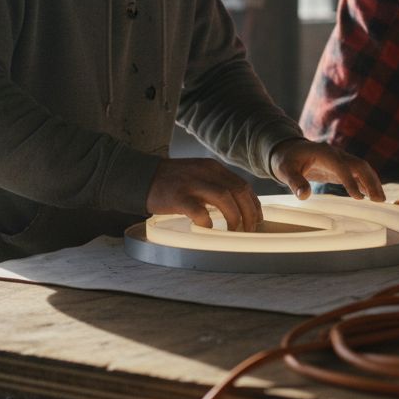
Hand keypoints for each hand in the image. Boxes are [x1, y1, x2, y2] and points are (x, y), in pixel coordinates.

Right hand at [145, 158, 261, 231]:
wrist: (141, 177)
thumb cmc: (171, 181)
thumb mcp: (197, 174)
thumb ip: (215, 184)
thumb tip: (236, 205)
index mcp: (212, 167)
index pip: (242, 185)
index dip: (253, 204)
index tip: (257, 218)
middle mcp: (205, 172)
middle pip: (238, 191)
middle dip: (248, 213)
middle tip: (248, 229)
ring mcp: (192, 183)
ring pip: (224, 199)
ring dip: (234, 218)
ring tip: (233, 231)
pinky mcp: (178, 197)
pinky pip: (199, 212)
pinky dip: (207, 223)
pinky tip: (207, 229)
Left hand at [268, 138, 385, 201]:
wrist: (288, 150)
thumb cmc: (286, 160)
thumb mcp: (285, 171)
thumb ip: (295, 182)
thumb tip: (304, 195)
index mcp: (324, 153)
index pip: (341, 166)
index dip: (350, 181)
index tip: (358, 197)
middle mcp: (336, 154)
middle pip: (359, 165)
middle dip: (370, 181)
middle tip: (378, 200)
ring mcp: (340, 160)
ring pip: (361, 169)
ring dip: (372, 182)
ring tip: (380, 200)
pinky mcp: (340, 167)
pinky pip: (357, 174)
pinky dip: (366, 183)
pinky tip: (371, 196)